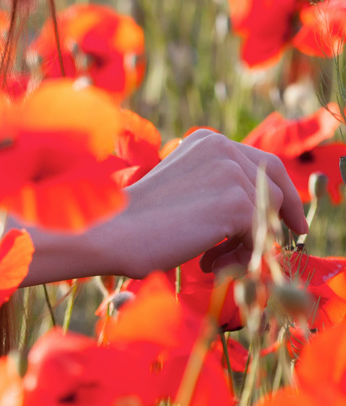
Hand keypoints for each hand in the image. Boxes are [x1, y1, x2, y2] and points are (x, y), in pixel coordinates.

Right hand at [112, 128, 306, 279]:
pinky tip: (209, 264)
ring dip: (247, 244)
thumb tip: (261, 214)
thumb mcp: (183, 188)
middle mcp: (222, 147)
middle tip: (283, 241)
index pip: (262, 163)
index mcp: (206, 140)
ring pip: (268, 216)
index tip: (291, 220)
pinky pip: (260, 238)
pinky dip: (240, 257)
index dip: (281, 192)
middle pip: (274, 185)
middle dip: (280, 216)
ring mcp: (231, 173)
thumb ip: (216, 187)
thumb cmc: (138, 219)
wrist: (113, 231)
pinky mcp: (237, 203)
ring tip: (214, 261)